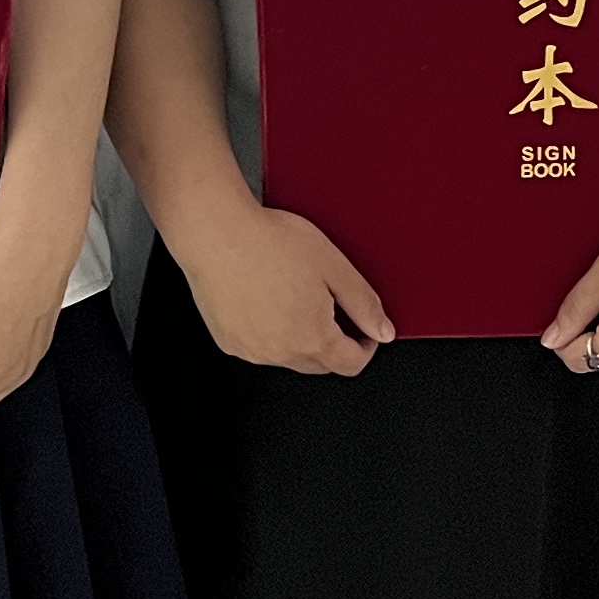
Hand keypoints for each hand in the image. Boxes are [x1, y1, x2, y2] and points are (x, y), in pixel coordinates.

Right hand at [168, 200, 392, 376]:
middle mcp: (281, 352)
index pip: (351, 363)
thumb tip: (382, 330)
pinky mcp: (228, 341)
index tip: (364, 329)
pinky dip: (269, 332)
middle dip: (334, 342)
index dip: (366, 346)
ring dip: (300, 338)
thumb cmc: (268, 243)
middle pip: (321, 364)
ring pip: (288, 357)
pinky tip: (265, 298)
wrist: (215, 234)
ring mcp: (251, 350)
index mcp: (313, 337)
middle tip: (329, 306)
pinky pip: (259, 347)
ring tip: (294, 294)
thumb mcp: (333, 266)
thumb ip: (364, 303)